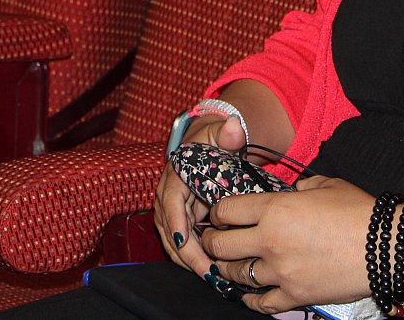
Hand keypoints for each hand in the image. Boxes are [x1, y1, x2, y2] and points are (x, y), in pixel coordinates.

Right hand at [155, 114, 248, 274]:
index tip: (184, 241)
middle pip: (171, 228)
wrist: (210, 144)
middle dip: (187, 252)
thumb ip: (229, 132)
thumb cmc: (215, 139)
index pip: (170, 201)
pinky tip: (211, 270)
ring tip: (211, 277)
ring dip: (189, 260)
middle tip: (207, 270)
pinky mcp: (182, 220)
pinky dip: (193, 257)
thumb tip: (235, 127)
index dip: (176, 222)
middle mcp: (168, 195)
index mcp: (175, 175)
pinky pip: (184, 242)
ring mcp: (173, 210)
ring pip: (175, 240)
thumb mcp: (222, 133)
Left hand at [202, 176, 377, 312]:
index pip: (226, 210)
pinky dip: (251, 299)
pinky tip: (249, 294)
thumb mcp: (325, 185)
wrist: (385, 246)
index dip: (218, 211)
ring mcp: (281, 272)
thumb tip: (291, 191)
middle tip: (214, 240)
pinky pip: (261, 303)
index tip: (220, 214)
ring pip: (235, 276)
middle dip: (212, 242)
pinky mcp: (295, 295)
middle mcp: (270, 241)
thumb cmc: (357, 210)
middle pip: (220, 246)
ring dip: (229, 270)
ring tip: (230, 265)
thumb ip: (300, 187)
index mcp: (275, 208)